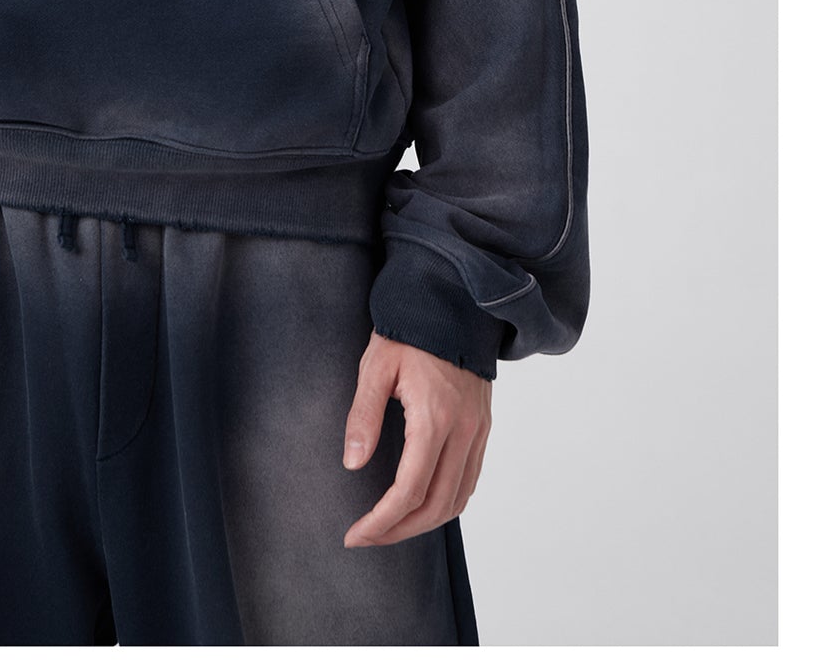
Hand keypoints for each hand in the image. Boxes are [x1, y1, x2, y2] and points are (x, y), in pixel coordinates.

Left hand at [341, 332, 490, 546]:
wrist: (451, 300)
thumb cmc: (408, 330)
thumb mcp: (375, 366)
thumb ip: (364, 416)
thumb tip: (353, 464)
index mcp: (435, 417)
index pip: (409, 490)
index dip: (381, 521)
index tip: (355, 534)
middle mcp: (464, 431)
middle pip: (436, 506)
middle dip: (399, 530)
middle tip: (367, 537)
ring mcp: (478, 430)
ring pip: (457, 500)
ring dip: (423, 523)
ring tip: (389, 527)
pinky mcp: (483, 427)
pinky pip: (470, 481)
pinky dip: (447, 503)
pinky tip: (422, 504)